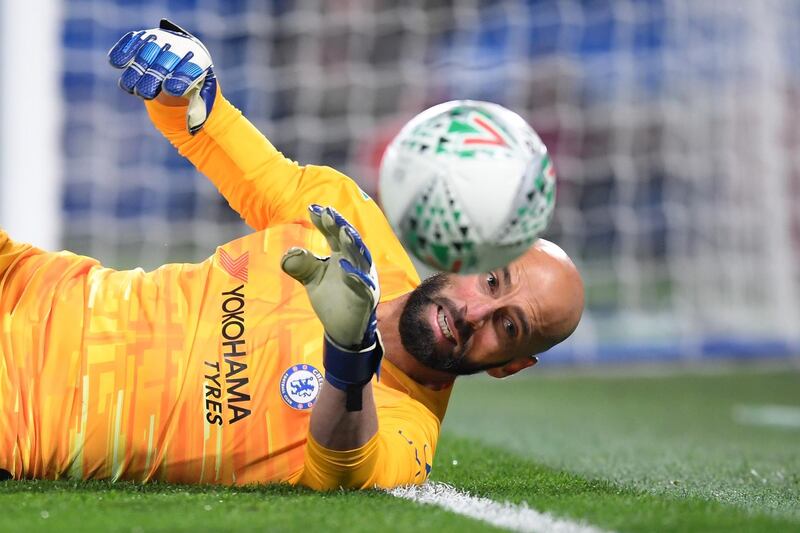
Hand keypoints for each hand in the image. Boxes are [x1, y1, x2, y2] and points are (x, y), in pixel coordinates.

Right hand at [108, 19, 216, 133]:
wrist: (182, 61)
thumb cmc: (192, 86)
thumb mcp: (200, 100)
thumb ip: (198, 113)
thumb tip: (191, 130)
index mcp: (199, 60)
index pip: (192, 69)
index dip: (181, 78)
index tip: (171, 90)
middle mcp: (181, 46)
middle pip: (166, 60)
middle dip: (154, 77)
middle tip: (146, 93)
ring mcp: (162, 40)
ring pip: (147, 51)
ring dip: (137, 70)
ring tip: (132, 88)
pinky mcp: (144, 38)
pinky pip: (133, 41)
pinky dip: (123, 51)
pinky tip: (116, 63)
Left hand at [281, 205, 379, 349]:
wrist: (343, 329)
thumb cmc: (331, 299)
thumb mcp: (312, 279)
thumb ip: (301, 264)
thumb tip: (289, 254)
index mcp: (343, 255)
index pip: (334, 235)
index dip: (325, 222)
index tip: (312, 209)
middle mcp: (356, 263)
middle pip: (349, 241)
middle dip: (340, 226)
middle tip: (328, 213)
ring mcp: (364, 279)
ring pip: (360, 258)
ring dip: (352, 244)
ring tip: (342, 231)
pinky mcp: (366, 297)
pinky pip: (362, 283)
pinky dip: (354, 274)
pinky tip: (343, 265)